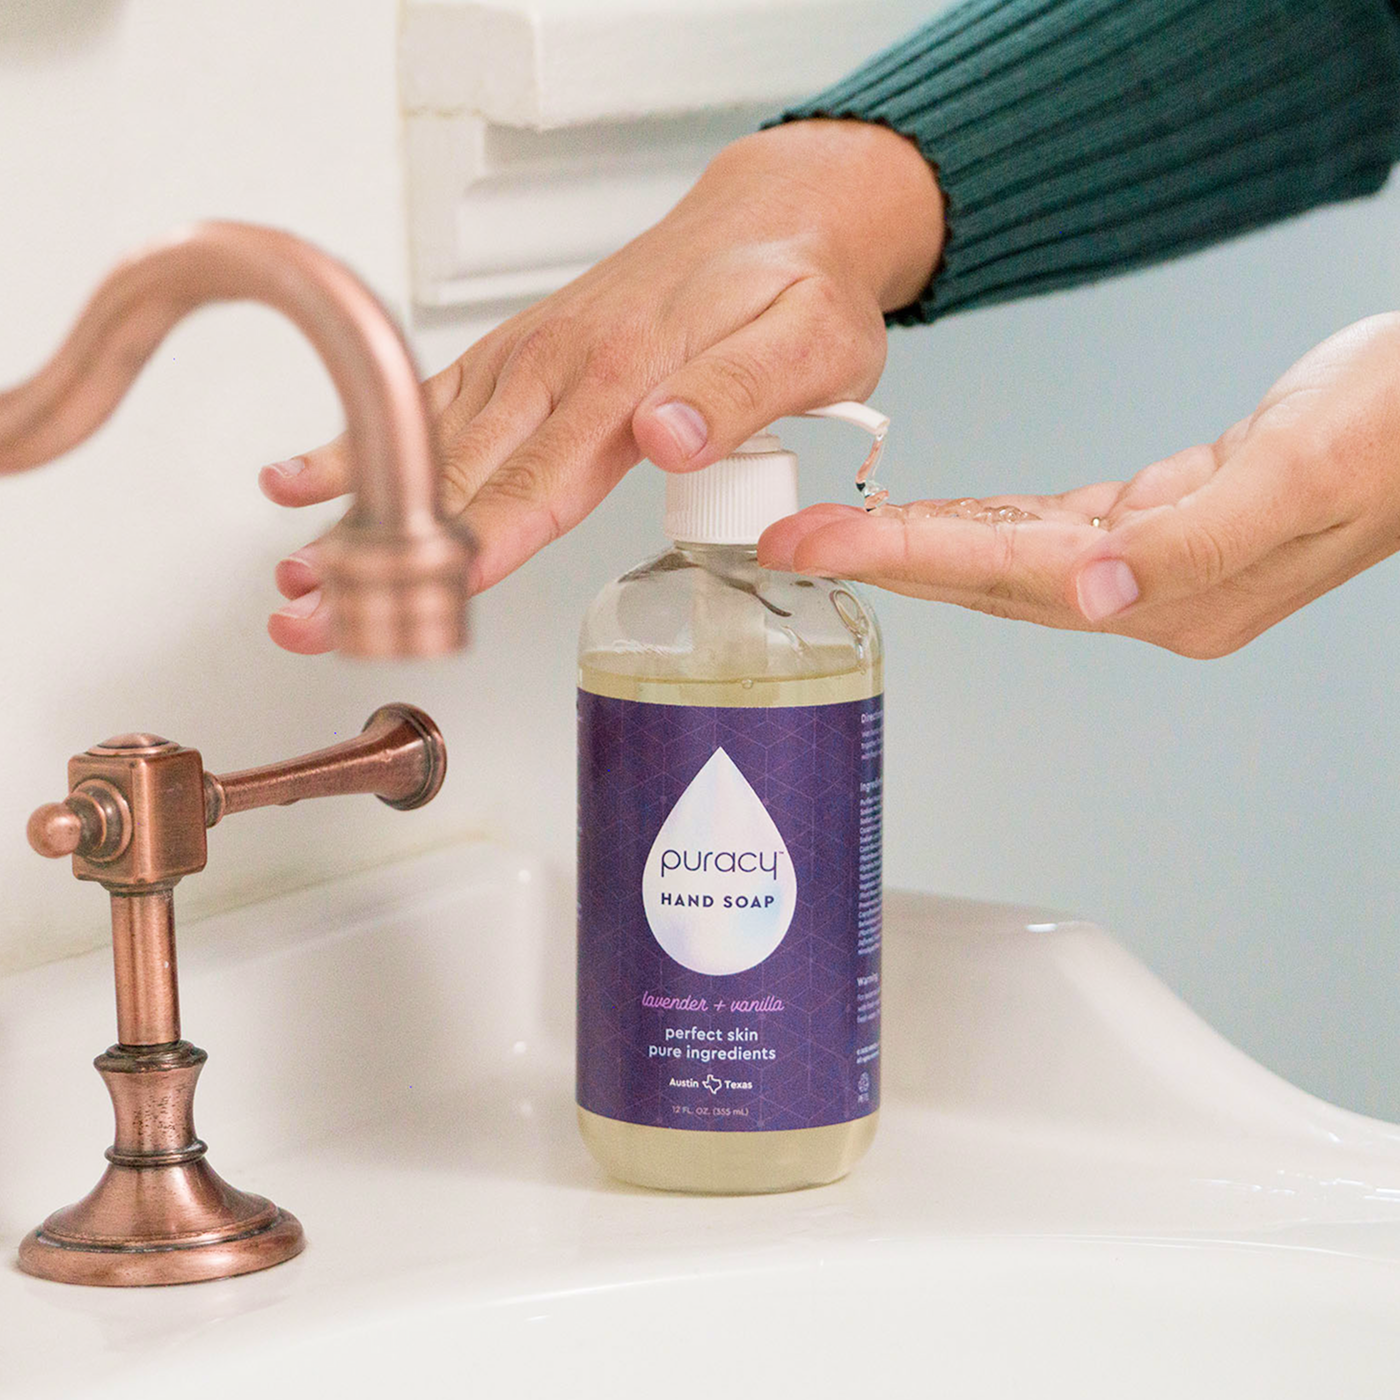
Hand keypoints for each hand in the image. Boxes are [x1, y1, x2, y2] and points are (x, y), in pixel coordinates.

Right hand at [261, 119, 943, 652]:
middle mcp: (559, 368)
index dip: (472, 552)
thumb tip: (666, 435)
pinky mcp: (518, 356)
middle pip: (455, 485)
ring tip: (291, 578)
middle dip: (381, 561)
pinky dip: (360, 442)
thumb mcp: (806, 341)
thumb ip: (738, 391)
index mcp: (625, 378)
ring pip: (426, 451)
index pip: (534, 486)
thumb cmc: (793, 288)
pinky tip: (303, 478)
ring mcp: (528, 360)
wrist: (771, 218)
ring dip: (352, 518)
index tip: (417, 601)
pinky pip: (430, 403)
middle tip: (313, 619)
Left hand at [759, 313, 1399, 658]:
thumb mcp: (1302, 475)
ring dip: (917, 548)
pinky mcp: (1154, 525)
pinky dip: (978, 527)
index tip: (813, 550)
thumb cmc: (1393, 429)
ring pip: (1004, 562)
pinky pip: (1041, 534)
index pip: (1007, 582)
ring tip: (830, 535)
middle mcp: (1151, 597)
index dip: (904, 562)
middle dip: (882, 563)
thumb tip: (1096, 597)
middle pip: (986, 583)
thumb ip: (1195, 543)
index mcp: (1175, 595)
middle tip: (787, 544)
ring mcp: (1150, 569)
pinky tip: (933, 520)